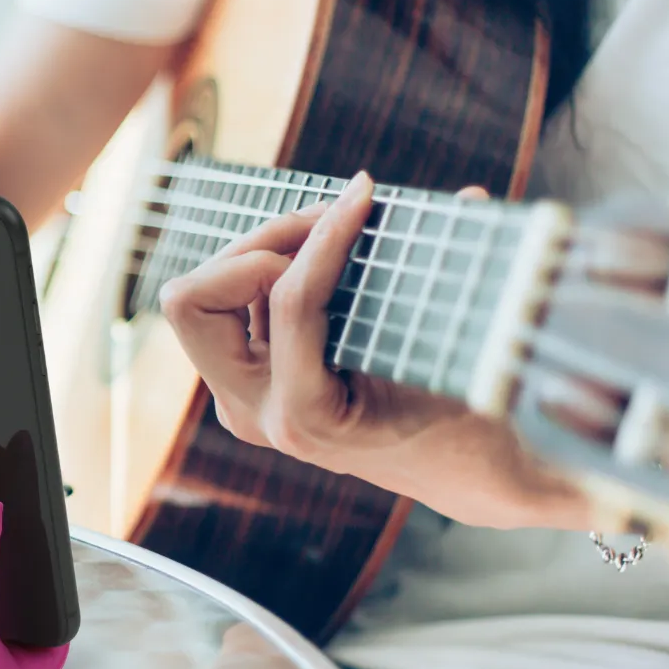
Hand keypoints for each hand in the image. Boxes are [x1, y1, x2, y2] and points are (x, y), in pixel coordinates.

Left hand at [158, 172, 587, 529]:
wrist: (461, 476)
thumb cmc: (475, 422)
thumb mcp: (468, 360)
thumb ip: (466, 288)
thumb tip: (471, 199)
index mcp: (305, 417)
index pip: (290, 299)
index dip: (327, 236)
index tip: (366, 191)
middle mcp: (255, 414)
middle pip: (193, 299)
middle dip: (257, 245)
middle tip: (331, 218)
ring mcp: (242, 401)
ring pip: (199, 297)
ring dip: (260, 252)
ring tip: (333, 230)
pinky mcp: (245, 383)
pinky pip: (224, 306)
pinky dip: (267, 270)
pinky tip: (327, 259)